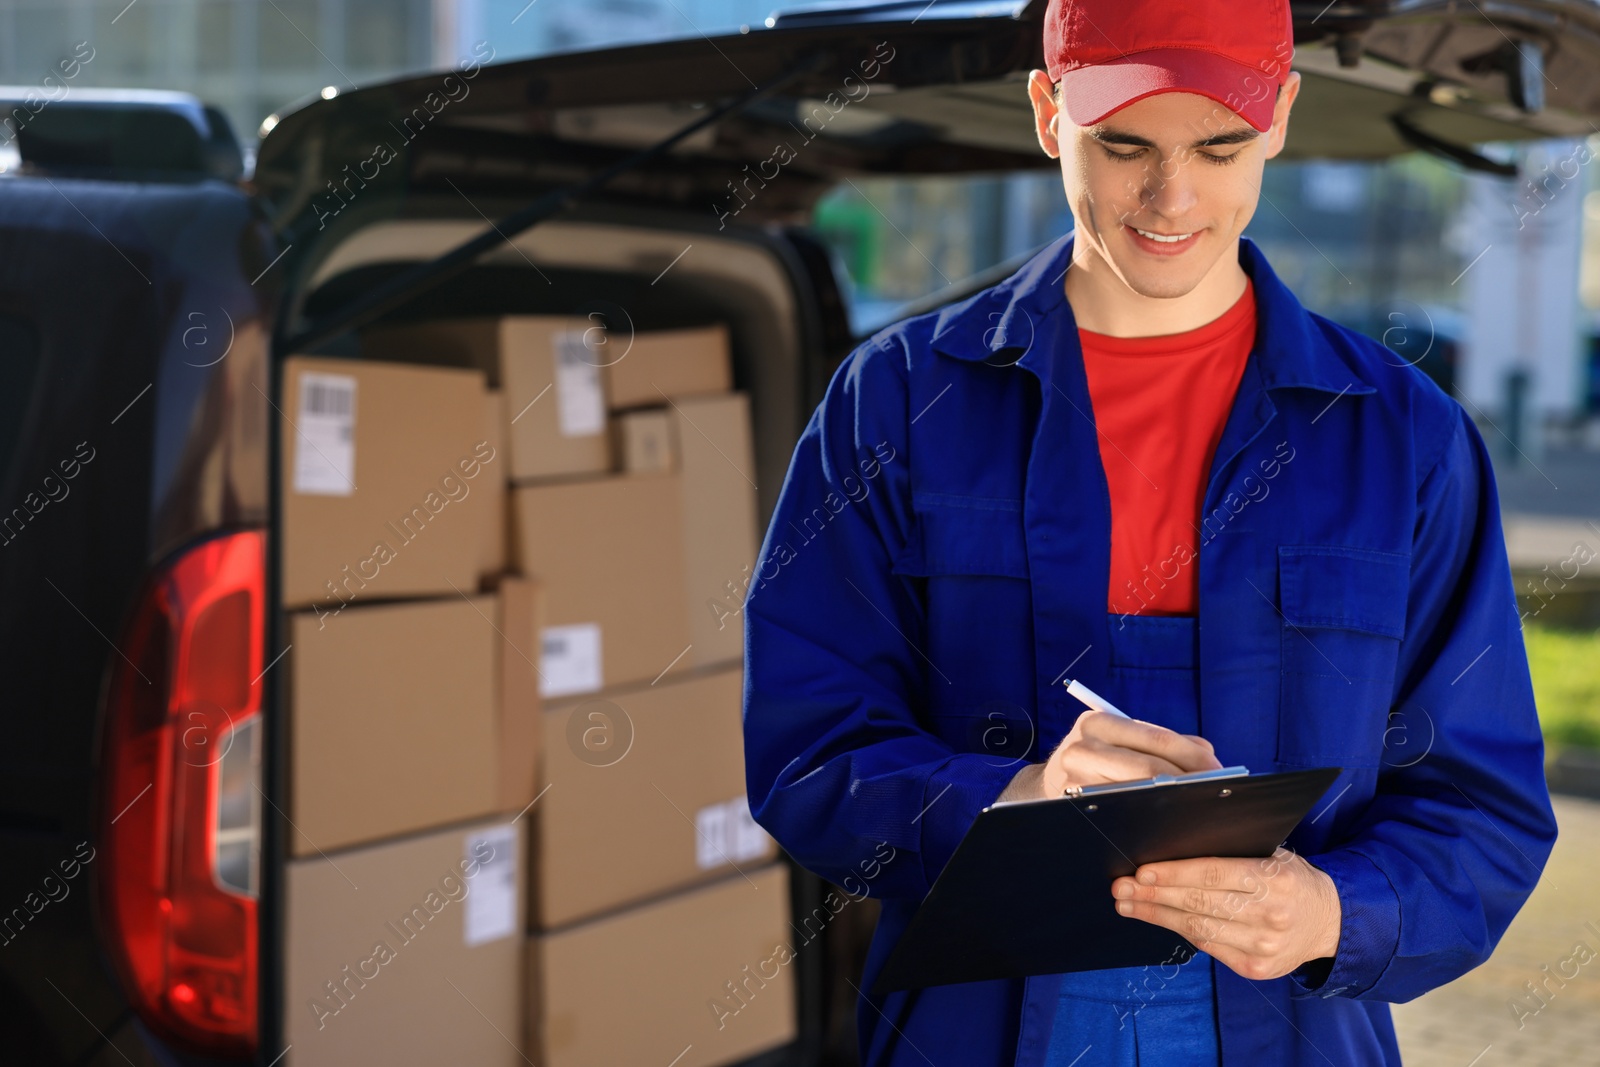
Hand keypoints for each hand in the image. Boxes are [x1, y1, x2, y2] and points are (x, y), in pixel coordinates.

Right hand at [998, 710, 1221, 801]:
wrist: (1045, 785)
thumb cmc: (1099, 759)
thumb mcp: (1122, 738)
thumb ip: (1165, 742)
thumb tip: (1209, 756)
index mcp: (1098, 722)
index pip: (1157, 738)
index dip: (1193, 756)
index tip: (1221, 770)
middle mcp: (1082, 747)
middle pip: (1148, 768)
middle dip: (1188, 782)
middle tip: (1216, 794)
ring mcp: (1075, 780)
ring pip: (1136, 794)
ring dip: (1172, 803)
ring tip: (1198, 808)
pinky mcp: (1074, 808)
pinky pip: (1122, 815)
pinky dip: (1150, 818)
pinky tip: (1168, 822)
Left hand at [1109, 847, 1341, 980]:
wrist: (1330, 923)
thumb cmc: (1291, 880)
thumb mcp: (1274, 856)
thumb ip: (1234, 853)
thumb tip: (1174, 849)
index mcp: (1275, 879)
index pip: (1213, 874)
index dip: (1173, 874)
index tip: (1141, 871)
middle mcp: (1271, 914)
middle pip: (1200, 903)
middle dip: (1155, 895)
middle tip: (1121, 888)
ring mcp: (1264, 945)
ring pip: (1199, 929)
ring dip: (1157, 916)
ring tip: (1128, 905)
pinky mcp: (1257, 969)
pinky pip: (1209, 947)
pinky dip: (1180, 931)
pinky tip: (1158, 918)